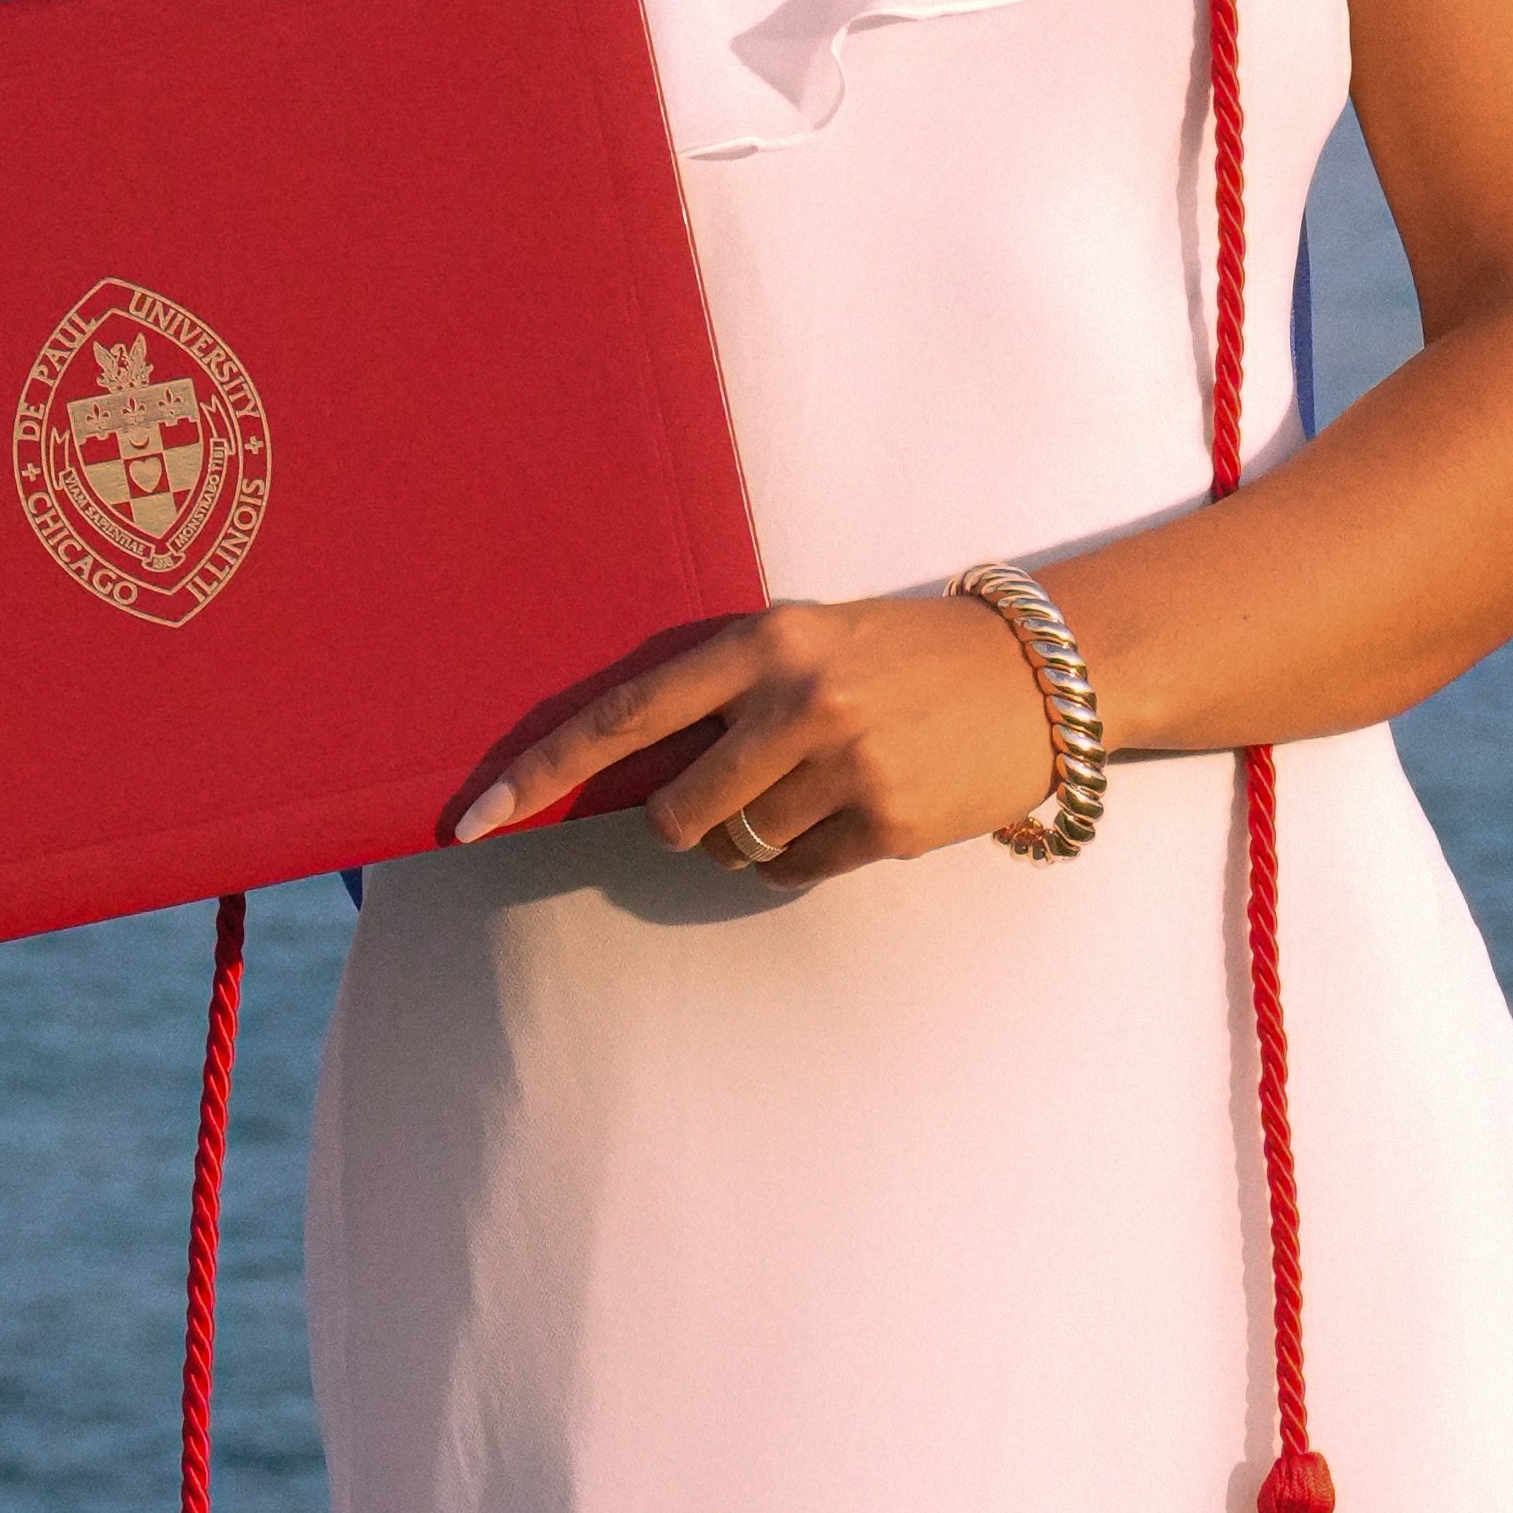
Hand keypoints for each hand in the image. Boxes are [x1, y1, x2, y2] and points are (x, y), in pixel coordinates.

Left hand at [446, 589, 1068, 886]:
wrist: (1040, 672)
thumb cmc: (905, 654)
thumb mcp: (810, 639)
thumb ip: (726, 691)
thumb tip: (631, 771)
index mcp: (764, 642)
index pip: (621, 716)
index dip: (540, 772)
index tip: (472, 817)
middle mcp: (797, 701)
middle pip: (678, 814)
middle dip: (688, 821)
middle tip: (732, 793)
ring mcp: (844, 766)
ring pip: (739, 849)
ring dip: (756, 839)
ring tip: (814, 790)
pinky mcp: (886, 825)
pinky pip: (798, 872)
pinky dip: (810, 856)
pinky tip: (858, 809)